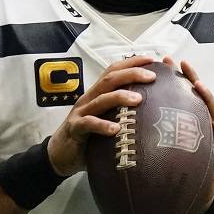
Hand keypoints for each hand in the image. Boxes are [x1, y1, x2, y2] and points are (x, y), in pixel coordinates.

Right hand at [48, 55, 155, 175]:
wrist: (60, 155)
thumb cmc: (89, 136)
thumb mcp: (107, 120)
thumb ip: (123, 112)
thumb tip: (152, 109)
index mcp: (98, 94)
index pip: (114, 71)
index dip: (132, 62)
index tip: (152, 59)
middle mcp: (89, 99)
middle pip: (110, 79)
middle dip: (131, 74)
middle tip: (151, 76)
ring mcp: (81, 113)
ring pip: (101, 99)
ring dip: (120, 97)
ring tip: (139, 100)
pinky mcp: (75, 129)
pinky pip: (88, 124)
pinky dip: (102, 125)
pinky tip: (116, 129)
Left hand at [164, 56, 213, 208]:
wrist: (193, 199)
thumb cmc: (176, 173)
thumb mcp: (164, 150)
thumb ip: (156, 133)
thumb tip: (129, 117)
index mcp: (188, 124)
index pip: (183, 96)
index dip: (176, 78)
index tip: (166, 61)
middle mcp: (202, 128)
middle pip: (199, 99)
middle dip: (193, 79)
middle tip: (182, 65)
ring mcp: (212, 141)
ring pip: (213, 115)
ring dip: (207, 100)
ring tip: (199, 86)